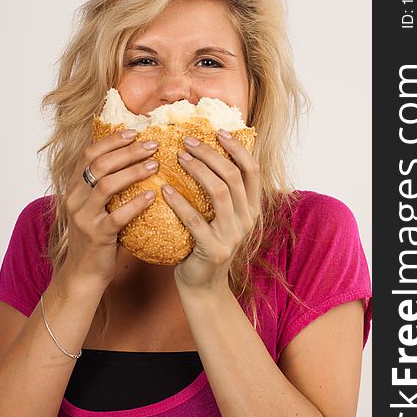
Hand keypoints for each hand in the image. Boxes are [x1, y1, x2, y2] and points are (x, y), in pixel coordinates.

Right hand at [64, 129, 159, 286]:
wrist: (84, 272)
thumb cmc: (97, 236)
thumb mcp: (96, 206)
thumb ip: (107, 185)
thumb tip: (137, 159)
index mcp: (74, 188)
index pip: (89, 154)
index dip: (111, 141)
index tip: (135, 133)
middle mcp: (74, 199)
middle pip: (99, 165)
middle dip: (127, 151)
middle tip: (152, 145)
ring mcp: (84, 218)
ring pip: (106, 185)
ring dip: (133, 172)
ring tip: (155, 165)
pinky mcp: (97, 236)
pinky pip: (118, 216)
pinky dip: (137, 203)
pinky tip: (153, 195)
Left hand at [161, 130, 260, 290]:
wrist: (203, 285)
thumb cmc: (206, 243)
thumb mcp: (222, 217)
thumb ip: (222, 192)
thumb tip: (205, 154)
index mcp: (252, 208)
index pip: (252, 169)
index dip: (237, 148)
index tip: (218, 132)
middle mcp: (247, 220)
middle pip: (233, 176)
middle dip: (210, 154)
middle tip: (187, 141)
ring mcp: (232, 235)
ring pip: (219, 192)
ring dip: (198, 170)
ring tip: (178, 157)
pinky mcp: (213, 249)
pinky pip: (195, 220)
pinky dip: (179, 202)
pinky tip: (164, 189)